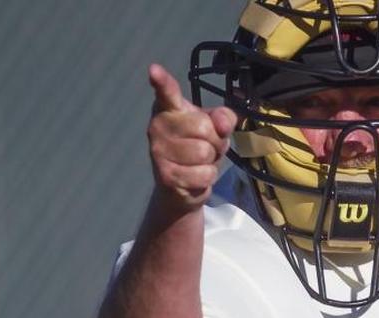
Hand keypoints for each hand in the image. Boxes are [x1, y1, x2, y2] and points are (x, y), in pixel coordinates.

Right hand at [146, 64, 236, 211]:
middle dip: (215, 141)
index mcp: (169, 108)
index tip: (154, 70)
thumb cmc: (198, 146)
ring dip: (210, 161)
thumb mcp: (215, 128)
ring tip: (199, 162)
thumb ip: (223, 118)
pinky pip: (203, 174)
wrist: (182, 185)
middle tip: (206, 147)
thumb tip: (224, 124)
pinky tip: (194, 177)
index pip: (167, 92)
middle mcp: (158, 126)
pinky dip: (207, 177)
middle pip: (204, 128)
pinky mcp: (165, 175)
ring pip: (204, 152)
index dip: (162, 81)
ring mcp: (158, 151)